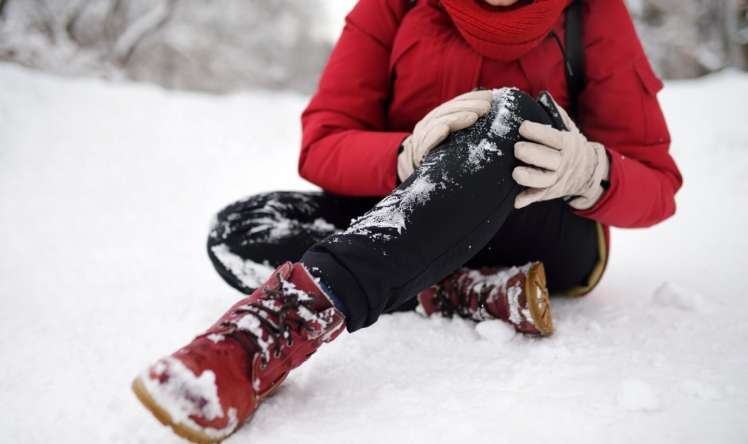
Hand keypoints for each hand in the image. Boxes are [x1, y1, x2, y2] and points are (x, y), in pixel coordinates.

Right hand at [398, 90, 493, 181]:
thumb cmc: (442, 155)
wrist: (418, 172)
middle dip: (468, 106)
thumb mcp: (453, 138)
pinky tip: (445, 130)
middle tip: (486, 107)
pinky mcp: (419, 152)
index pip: (454, 103)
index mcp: (437, 118)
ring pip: (438, 122)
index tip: (489, 96)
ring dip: (457, 118)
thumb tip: (489, 113)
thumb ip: (465, 125)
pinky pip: (426, 142)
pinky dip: (435, 134)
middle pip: (448, 110)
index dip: (471, 98)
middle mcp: (428, 124)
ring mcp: (422, 137)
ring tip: (474, 117)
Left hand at [512, 95, 608, 209]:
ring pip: (545, 181)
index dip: (539, 133)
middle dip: (533, 155)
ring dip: (530, 178)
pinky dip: (527, 199)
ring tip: (515, 173)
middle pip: (550, 160)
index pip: (554, 138)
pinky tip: (516, 201)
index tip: (523, 127)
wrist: (588, 172)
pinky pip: (539, 197)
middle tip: (517, 149)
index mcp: (567, 144)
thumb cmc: (570, 146)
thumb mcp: (569, 129)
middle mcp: (562, 163)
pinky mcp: (549, 192)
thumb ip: (556, 114)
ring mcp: (556, 179)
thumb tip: (542, 97)